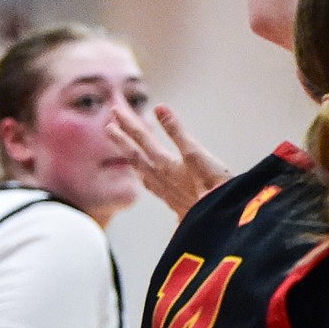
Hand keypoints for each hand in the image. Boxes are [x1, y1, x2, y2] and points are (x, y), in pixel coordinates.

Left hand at [106, 103, 228, 218]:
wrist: (219, 220)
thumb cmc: (212, 185)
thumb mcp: (195, 153)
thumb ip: (176, 131)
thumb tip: (159, 107)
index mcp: (162, 163)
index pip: (140, 138)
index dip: (127, 123)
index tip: (114, 110)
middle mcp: (158, 177)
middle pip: (134, 154)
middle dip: (122, 138)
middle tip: (109, 126)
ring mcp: (164, 191)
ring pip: (140, 171)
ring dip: (130, 156)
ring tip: (123, 150)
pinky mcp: (173, 203)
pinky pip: (150, 185)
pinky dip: (144, 175)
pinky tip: (147, 178)